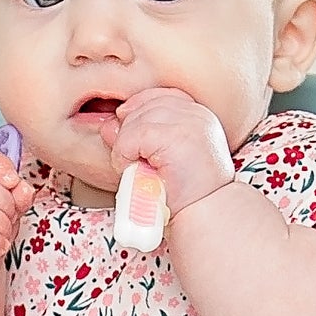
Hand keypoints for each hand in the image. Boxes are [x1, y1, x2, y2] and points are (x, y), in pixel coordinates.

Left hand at [110, 88, 236, 214]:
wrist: (207, 218)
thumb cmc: (187, 198)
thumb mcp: (163, 161)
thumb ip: (139, 138)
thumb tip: (109, 125)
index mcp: (199, 116)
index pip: (159, 97)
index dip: (138, 113)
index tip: (133, 142)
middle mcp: (196, 114)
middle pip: (144, 105)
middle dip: (130, 132)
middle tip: (134, 163)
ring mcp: (187, 123)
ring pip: (135, 120)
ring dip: (126, 147)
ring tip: (136, 171)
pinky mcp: (173, 136)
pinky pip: (132, 135)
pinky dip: (124, 154)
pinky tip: (132, 171)